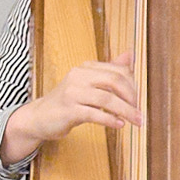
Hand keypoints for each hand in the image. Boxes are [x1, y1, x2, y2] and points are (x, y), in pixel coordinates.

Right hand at [0, 56, 139, 166]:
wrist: (39, 117)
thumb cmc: (68, 102)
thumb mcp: (89, 84)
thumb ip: (110, 71)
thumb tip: (130, 54)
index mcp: (86, 68)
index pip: (117, 71)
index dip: (132, 86)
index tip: (137, 100)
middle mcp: (78, 76)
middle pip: (114, 81)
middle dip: (132, 97)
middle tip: (139, 112)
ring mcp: (72, 92)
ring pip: (106, 98)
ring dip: (125, 111)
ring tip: (136, 121)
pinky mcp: (68, 110)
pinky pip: (94, 113)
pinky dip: (110, 119)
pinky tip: (119, 125)